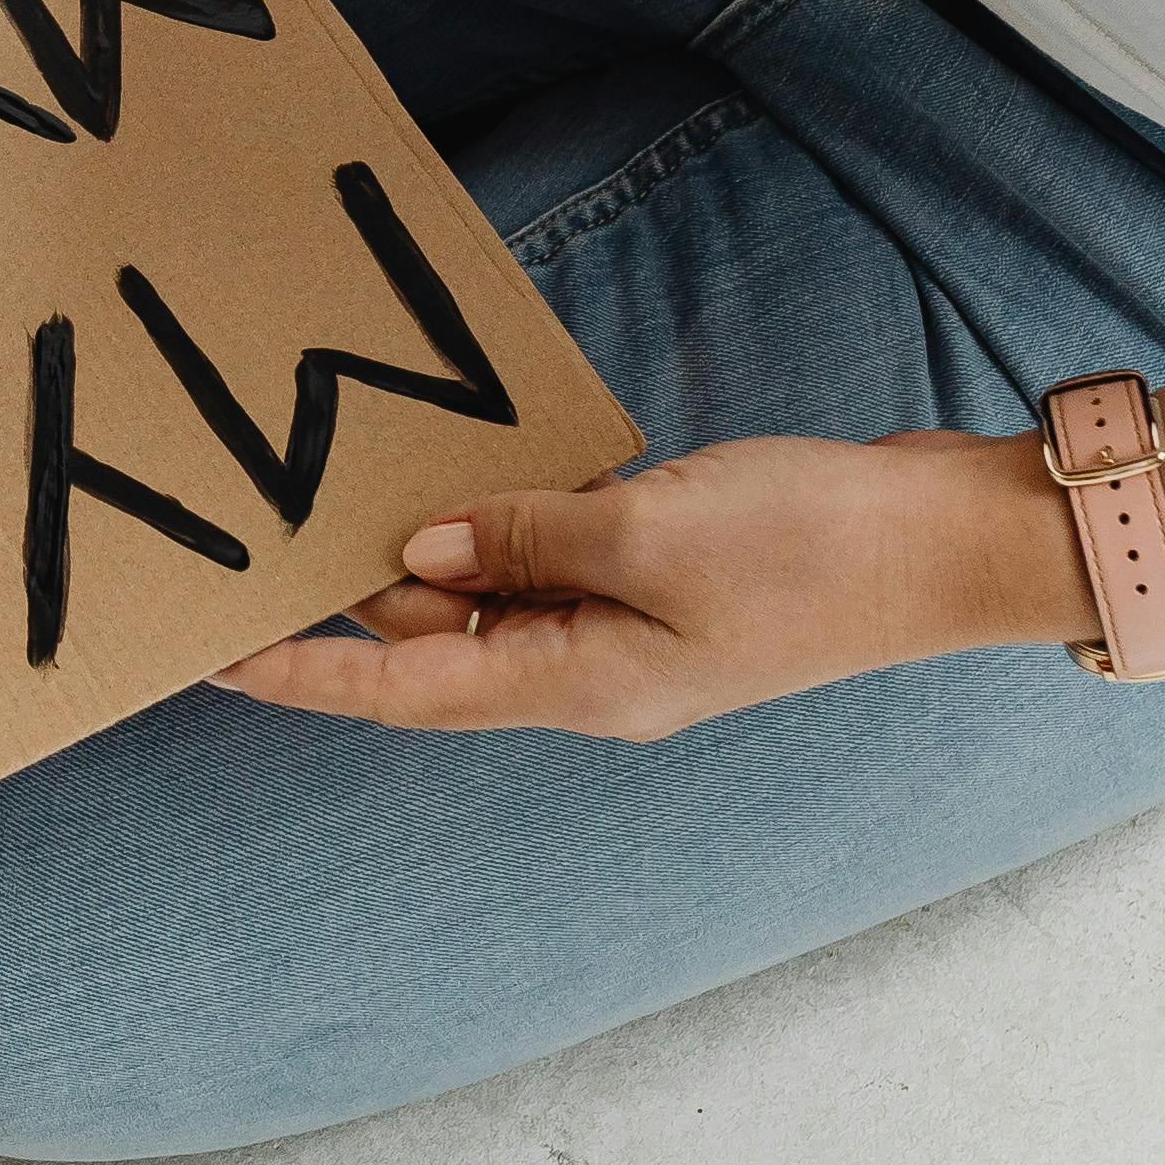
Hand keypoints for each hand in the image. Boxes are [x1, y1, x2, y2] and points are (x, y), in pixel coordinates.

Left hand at [216, 429, 1086, 739]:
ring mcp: (633, 627)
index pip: (405, 691)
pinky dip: (501, 519)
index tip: (211, 656)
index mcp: (583, 686)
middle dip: (346, 601)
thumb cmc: (816, 545)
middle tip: (251, 537)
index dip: (304, 673)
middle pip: (436, 644)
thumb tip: (421, 558)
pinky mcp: (669, 576)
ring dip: (423, 551)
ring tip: (331, 493)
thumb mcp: (653, 530)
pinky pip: (552, 555)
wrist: (953, 540)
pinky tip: (460, 473)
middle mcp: (594, 671)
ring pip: (490, 596)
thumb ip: (526, 537)